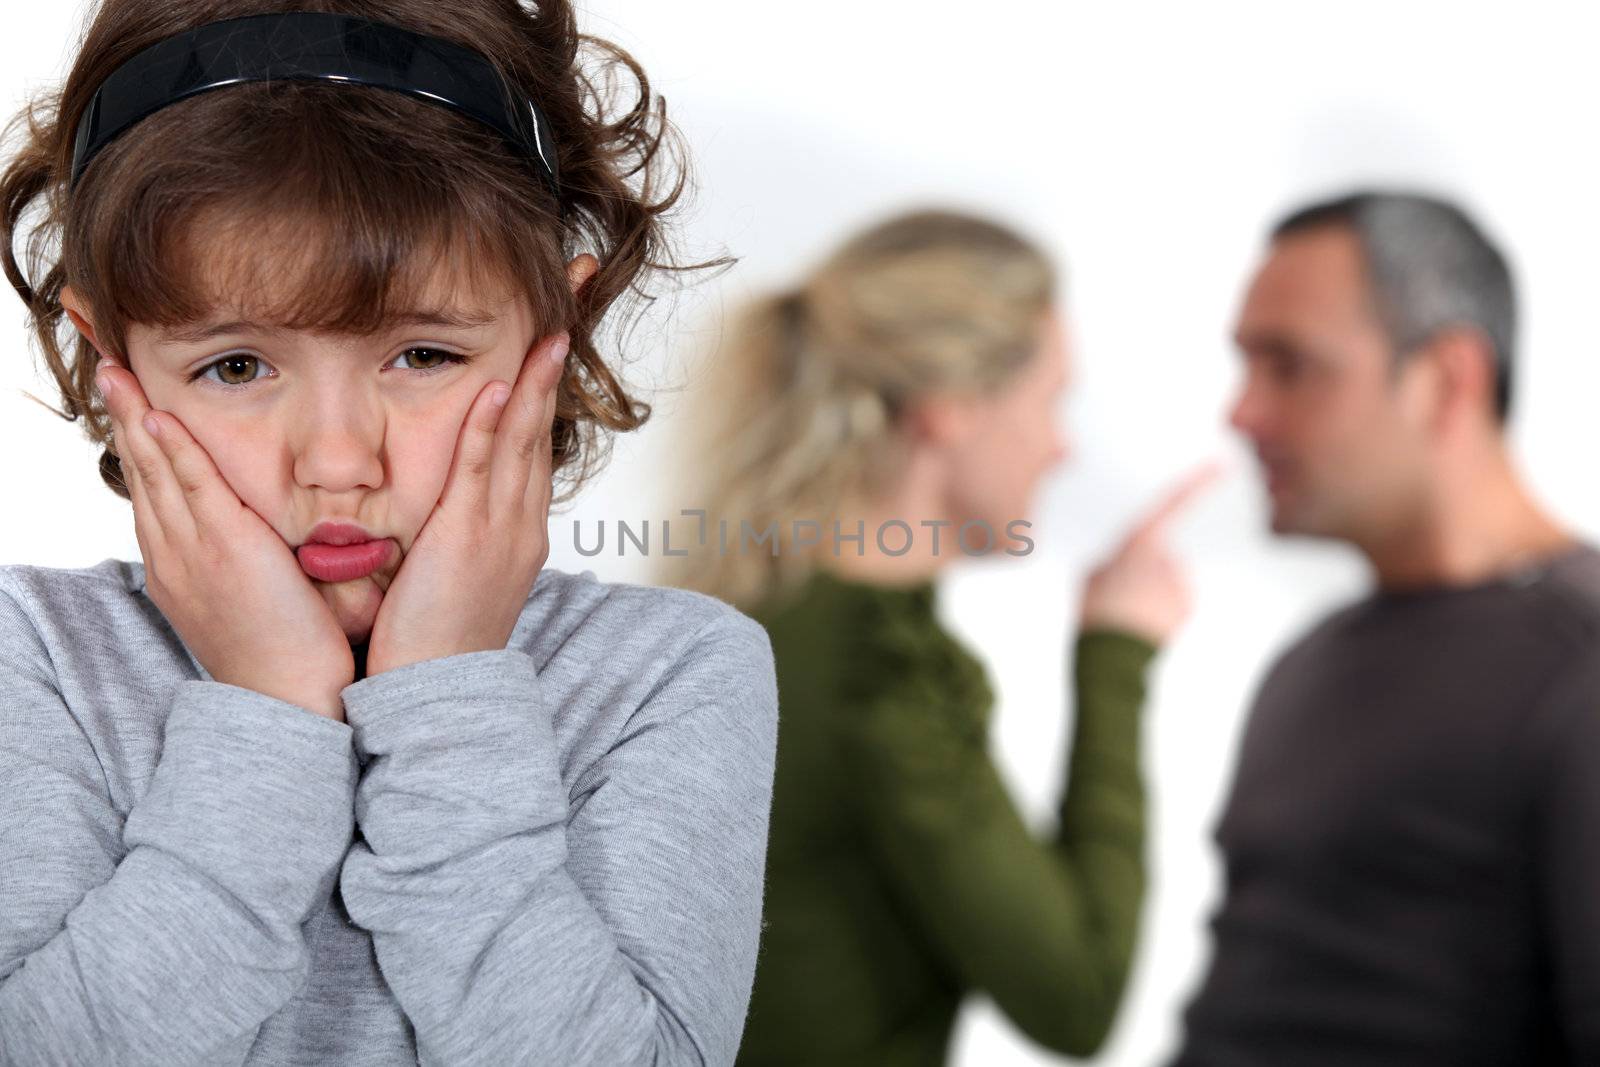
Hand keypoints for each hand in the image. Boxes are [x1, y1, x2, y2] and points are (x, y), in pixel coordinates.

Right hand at [94, 359, 354, 719]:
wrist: (289, 698)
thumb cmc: (283, 655)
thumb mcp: (250, 601)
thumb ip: (245, 563)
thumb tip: (256, 539)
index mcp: (177, 569)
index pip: (151, 495)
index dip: (137, 449)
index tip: (130, 410)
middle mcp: (173, 557)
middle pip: (141, 476)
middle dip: (123, 421)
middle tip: (109, 373)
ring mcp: (193, 552)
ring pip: (157, 473)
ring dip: (136, 420)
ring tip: (117, 375)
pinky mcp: (225, 548)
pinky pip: (192, 486)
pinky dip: (172, 449)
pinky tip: (157, 417)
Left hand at [363, 332, 569, 674]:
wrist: (436, 697)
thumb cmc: (433, 640)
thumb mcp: (455, 575)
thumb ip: (456, 532)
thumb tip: (444, 506)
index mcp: (518, 529)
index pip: (533, 446)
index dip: (541, 392)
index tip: (549, 344)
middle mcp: (521, 524)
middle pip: (541, 432)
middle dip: (554, 372)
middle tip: (571, 313)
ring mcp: (501, 532)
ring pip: (521, 443)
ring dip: (534, 384)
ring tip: (550, 332)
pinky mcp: (469, 541)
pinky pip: (481, 472)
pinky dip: (490, 428)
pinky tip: (496, 388)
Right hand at [1078, 460, 1223, 646]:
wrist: (1110, 659)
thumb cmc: (1094, 614)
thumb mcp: (1090, 575)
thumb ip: (1113, 560)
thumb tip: (1127, 563)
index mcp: (1139, 545)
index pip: (1171, 505)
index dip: (1197, 483)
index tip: (1219, 466)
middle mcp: (1167, 560)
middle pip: (1161, 554)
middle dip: (1146, 568)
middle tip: (1121, 592)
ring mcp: (1181, 584)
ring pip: (1169, 579)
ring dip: (1154, 591)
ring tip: (1130, 611)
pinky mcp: (1189, 606)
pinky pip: (1176, 600)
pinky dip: (1163, 608)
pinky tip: (1144, 621)